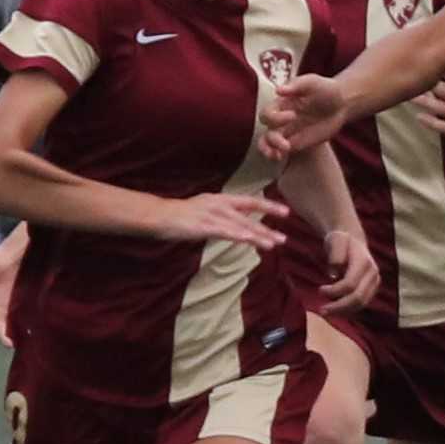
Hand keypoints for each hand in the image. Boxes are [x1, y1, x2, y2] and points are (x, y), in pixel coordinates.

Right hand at [165, 191, 295, 250]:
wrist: (158, 214)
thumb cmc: (182, 215)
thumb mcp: (207, 210)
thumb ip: (225, 216)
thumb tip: (242, 225)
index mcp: (220, 199)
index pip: (249, 201)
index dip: (268, 206)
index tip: (286, 211)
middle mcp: (219, 205)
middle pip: (248, 218)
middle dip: (266, 228)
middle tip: (285, 238)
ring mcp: (211, 215)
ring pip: (239, 226)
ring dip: (257, 236)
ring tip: (273, 244)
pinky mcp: (202, 226)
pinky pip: (223, 232)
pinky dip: (237, 236)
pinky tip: (249, 241)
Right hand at [264, 74, 351, 158]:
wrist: (341, 103)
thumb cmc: (325, 89)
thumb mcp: (313, 82)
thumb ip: (297, 85)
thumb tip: (279, 91)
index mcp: (281, 104)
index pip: (268, 113)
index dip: (276, 117)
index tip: (293, 115)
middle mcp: (281, 118)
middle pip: (266, 129)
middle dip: (273, 137)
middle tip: (286, 143)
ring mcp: (288, 131)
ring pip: (268, 142)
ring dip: (269, 149)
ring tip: (278, 155)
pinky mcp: (296, 142)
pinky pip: (280, 150)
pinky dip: (276, 154)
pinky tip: (280, 158)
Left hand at [317, 225, 380, 314]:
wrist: (353, 240)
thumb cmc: (341, 240)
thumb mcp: (336, 240)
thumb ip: (335, 254)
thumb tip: (333, 275)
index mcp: (364, 262)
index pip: (351, 283)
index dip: (335, 291)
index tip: (319, 290)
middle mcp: (373, 274)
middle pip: (358, 297)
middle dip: (340, 306)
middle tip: (322, 310)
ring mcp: (375, 283)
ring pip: (362, 304)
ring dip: (344, 311)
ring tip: (327, 312)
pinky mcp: (372, 289)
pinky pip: (362, 303)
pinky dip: (349, 309)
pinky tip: (336, 309)